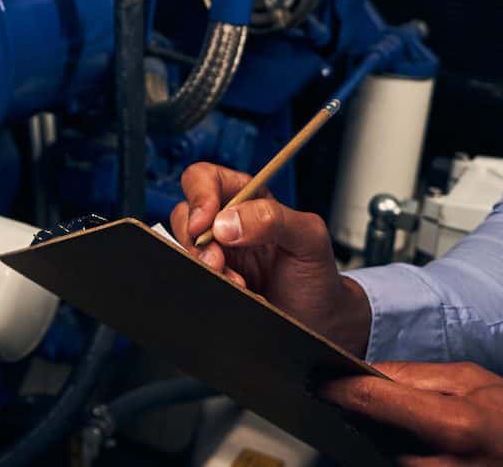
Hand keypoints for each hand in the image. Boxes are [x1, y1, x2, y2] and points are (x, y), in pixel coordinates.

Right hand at [168, 162, 370, 352]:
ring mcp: (217, 254)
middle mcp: (226, 224)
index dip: (198, 196)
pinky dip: (210, 287)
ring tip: (238, 283)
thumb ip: (274, 218)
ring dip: (206, 268)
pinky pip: (193, 278)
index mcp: (248, 199)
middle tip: (219, 262)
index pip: (206, 179)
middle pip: (184, 215)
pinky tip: (238, 294)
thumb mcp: (310, 238)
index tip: (205, 224)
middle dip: (197, 242)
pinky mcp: (213, 281)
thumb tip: (227, 222)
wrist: (318, 322)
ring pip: (185, 250)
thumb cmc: (316, 275)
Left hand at [322, 361, 502, 466]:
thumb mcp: (474, 380)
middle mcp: (437, 465)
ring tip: (391, 421)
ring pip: (379, 457)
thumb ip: (416, 377)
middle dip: (358, 414)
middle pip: (368, 436)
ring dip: (375, 438)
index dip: (339, 387)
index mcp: (451, 426)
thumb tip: (369, 372)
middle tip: (350, 396)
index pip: (371, 402)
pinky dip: (395, 454)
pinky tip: (406, 442)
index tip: (318, 379)